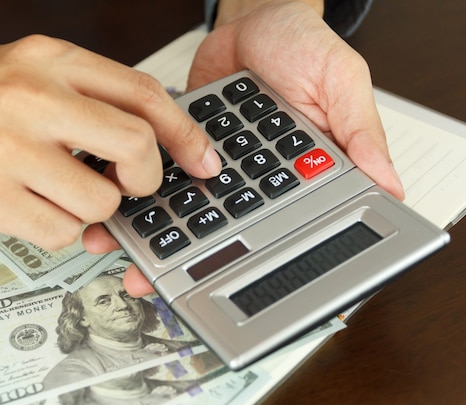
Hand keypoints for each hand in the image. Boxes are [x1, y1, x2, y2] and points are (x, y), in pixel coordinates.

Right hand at [0, 35, 220, 253]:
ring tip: (60, 195)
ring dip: (93, 209)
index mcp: (47, 59)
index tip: (200, 158)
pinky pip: (64, 231)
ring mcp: (11, 148)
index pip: (142, 92)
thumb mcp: (19, 73)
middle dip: (146, 177)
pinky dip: (60, 229)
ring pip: (102, 199)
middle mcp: (32, 96)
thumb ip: (82, 97)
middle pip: (137, 144)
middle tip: (134, 185)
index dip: (184, 131)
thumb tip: (145, 135)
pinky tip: (32, 208)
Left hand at [86, 0, 405, 296]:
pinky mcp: (181, 142)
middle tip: (151, 277)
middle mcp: (247, 176)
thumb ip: (359, 130)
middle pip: (215, 225)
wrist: (255, 19)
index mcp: (292, 173)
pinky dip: (134, 180)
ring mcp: (211, 161)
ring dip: (151, 226)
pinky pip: (158, 167)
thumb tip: (389, 183)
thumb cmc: (302, 44)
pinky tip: (113, 195)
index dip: (239, 255)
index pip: (270, 224)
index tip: (211, 280)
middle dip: (180, 253)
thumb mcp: (341, 80)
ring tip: (120, 245)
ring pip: (181, 203)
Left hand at [189, 0, 404, 199]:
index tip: (309, 217)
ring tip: (225, 173)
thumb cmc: (299, 42)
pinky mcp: (220, 145)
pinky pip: (207, 164)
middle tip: (262, 185)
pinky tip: (199, 165)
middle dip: (267, 197)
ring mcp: (251, 152)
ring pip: (239, 188)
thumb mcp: (342, 76)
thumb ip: (362, 127)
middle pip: (278, 198)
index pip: (330, 192)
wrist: (249, 24)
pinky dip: (201, 164)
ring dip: (230, 183)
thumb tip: (389, 179)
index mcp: (326, 147)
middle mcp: (286, 155)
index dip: (321, 208)